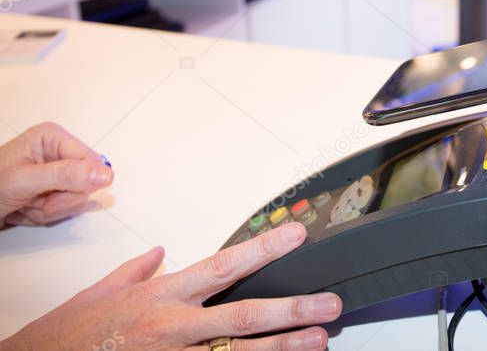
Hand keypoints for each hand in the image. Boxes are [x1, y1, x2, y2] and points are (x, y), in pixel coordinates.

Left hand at [0, 122, 112, 226]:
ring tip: (23, 205)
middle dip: (58, 201)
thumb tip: (105, 174)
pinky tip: (24, 209)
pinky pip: (63, 208)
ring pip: (74, 200)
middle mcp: (57, 152)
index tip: (53, 195)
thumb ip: (66, 175)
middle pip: (86, 183)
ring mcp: (55, 173)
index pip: (92, 162)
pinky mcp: (51, 190)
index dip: (78, 184)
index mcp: (53, 137)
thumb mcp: (25, 180)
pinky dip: (41, 215)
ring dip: (47, 210)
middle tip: (33, 201)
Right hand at [2, 222, 339, 349]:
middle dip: (293, 309)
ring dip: (283, 349)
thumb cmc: (68, 333)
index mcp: (164, 295)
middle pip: (245, 315)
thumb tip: (159, 253)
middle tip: (329, 303)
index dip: (265, 249)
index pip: (225, 265)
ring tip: (319, 342)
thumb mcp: (101, 290)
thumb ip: (136, 270)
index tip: (296, 236)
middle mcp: (175, 326)